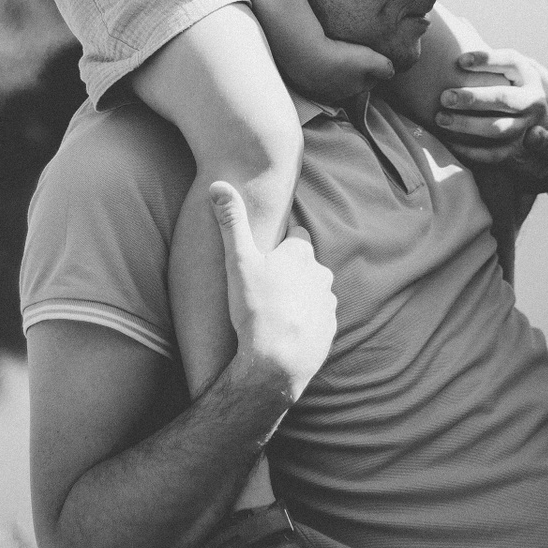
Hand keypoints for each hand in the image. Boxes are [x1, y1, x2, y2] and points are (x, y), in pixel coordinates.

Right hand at [211, 182, 336, 403]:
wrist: (276, 363)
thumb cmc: (255, 309)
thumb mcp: (237, 262)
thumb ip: (230, 222)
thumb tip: (218, 184)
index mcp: (301, 254)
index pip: (297, 236)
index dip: (282, 244)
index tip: (267, 254)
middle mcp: (321, 274)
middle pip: (306, 264)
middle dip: (291, 270)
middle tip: (266, 285)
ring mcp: (328, 302)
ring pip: (313, 291)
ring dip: (299, 296)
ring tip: (274, 310)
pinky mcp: (329, 328)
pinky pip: (317, 317)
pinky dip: (304, 320)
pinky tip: (285, 330)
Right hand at [276, 32, 393, 103]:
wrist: (304, 52)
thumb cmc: (339, 57)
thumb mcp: (369, 60)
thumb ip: (384, 67)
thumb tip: (391, 71)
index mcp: (352, 91)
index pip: (369, 82)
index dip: (373, 69)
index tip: (372, 55)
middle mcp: (334, 94)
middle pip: (350, 81)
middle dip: (354, 70)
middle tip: (354, 53)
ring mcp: (315, 89)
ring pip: (331, 78)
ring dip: (335, 67)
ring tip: (336, 51)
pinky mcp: (300, 79)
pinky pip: (313, 72)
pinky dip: (317, 65)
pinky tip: (318, 53)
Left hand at [435, 48, 547, 164]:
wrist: (544, 131)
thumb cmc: (515, 91)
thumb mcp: (513, 71)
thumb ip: (488, 56)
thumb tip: (458, 25)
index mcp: (529, 76)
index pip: (511, 61)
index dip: (486, 60)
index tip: (460, 61)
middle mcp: (533, 101)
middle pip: (503, 98)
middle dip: (473, 98)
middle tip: (445, 97)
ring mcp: (527, 128)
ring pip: (497, 128)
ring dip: (467, 124)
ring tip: (441, 118)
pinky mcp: (518, 152)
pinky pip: (492, 154)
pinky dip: (469, 150)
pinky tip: (449, 141)